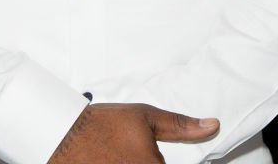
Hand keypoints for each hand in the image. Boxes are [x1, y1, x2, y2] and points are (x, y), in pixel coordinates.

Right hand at [48, 102, 219, 162]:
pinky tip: (118, 160)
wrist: (66, 136)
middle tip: (133, 151)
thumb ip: (180, 125)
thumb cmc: (104, 126)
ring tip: (124, 154)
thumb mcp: (145, 117)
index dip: (163, 161)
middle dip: (152, 161)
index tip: (155, 156)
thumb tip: (211, 126)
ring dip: (139, 162)